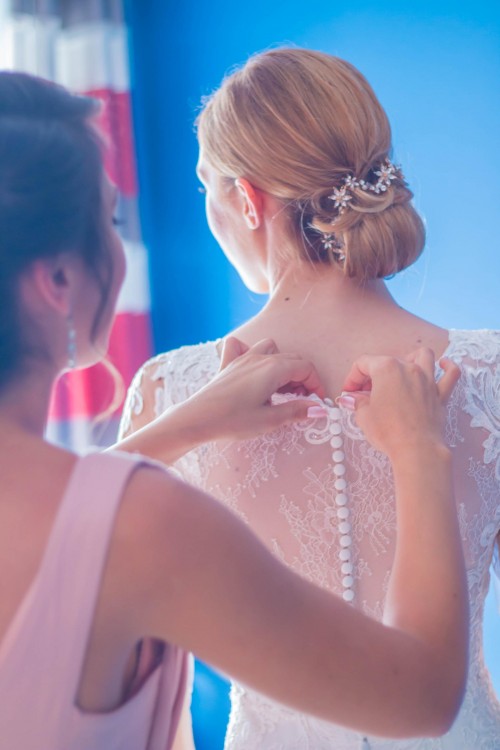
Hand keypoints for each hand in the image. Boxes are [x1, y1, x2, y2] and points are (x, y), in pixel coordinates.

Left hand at [184, 336, 325, 440]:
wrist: (196, 419)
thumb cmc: (232, 420)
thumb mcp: (270, 420)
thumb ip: (297, 411)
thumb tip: (319, 408)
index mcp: (273, 369)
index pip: (306, 368)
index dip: (316, 384)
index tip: (317, 402)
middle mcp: (259, 358)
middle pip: (292, 359)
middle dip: (302, 378)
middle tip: (301, 400)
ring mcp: (242, 358)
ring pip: (271, 349)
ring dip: (282, 364)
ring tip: (280, 387)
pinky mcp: (228, 365)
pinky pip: (241, 346)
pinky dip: (250, 351)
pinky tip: (251, 367)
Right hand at [338, 348, 459, 458]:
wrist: (416, 449)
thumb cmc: (388, 431)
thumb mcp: (364, 415)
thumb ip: (357, 401)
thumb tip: (350, 398)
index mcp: (386, 368)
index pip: (363, 364)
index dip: (352, 378)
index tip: (349, 393)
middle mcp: (408, 368)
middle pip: (387, 362)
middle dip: (372, 376)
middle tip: (364, 395)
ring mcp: (427, 380)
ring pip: (423, 356)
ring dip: (410, 359)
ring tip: (401, 371)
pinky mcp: (440, 394)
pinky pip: (451, 374)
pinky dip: (447, 367)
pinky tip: (442, 365)